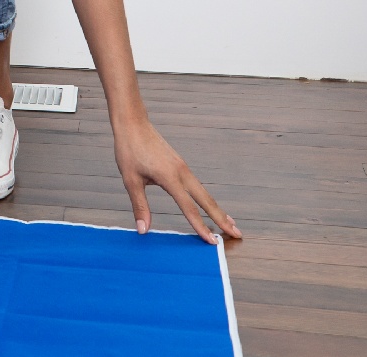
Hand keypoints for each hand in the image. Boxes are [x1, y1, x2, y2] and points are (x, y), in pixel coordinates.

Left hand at [112, 115, 239, 243]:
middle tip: (237, 234)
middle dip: (222, 218)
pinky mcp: (181, 164)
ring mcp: (183, 167)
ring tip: (229, 224)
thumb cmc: (129, 150)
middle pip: (206, 200)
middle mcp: (182, 172)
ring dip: (217, 209)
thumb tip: (143, 230)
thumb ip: (139, 205)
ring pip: (204, 192)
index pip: (189, 207)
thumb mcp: (130, 179)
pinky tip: (209, 205)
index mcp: (170, 177)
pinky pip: (197, 185)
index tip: (213, 242)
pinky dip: (206, 199)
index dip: (201, 226)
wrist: (133, 123)